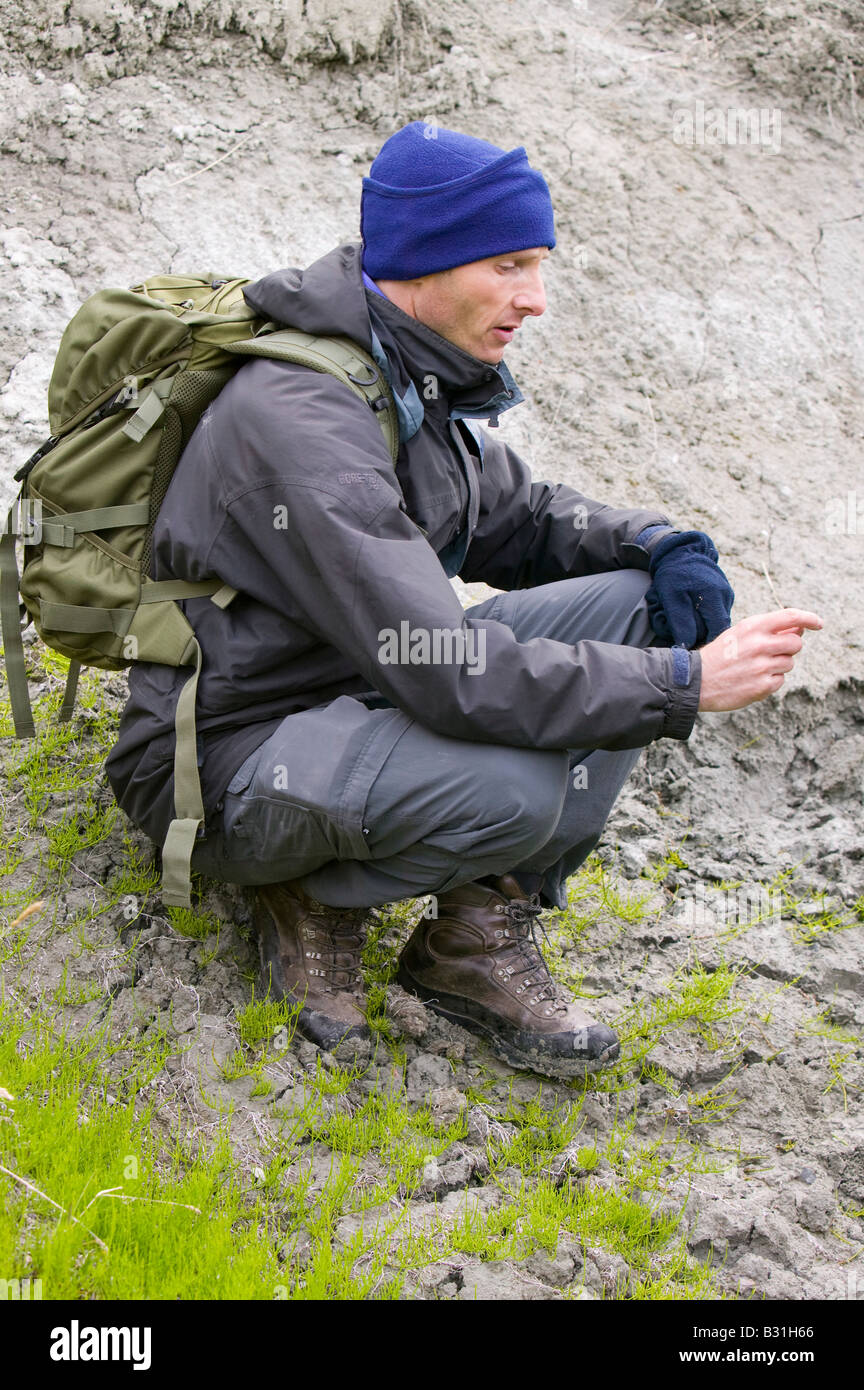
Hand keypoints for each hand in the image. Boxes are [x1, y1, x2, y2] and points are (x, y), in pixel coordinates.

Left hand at [646, 530, 734, 646]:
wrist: (681, 550)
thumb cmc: (674, 573)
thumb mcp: (672, 598)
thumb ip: (681, 622)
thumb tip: (688, 645)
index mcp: (715, 597)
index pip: (718, 631)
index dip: (704, 641)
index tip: (689, 643)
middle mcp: (725, 596)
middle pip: (717, 627)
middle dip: (700, 631)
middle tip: (681, 627)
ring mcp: (726, 594)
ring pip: (716, 619)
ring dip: (701, 622)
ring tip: (684, 614)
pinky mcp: (723, 593)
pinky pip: (715, 611)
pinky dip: (704, 614)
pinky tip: (691, 608)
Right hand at [697, 609, 822, 711]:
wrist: (696, 681)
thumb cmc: (720, 655)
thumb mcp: (740, 633)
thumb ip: (768, 630)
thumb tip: (799, 629)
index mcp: (753, 627)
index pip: (791, 617)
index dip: (810, 618)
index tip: (818, 623)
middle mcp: (760, 645)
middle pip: (796, 644)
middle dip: (789, 648)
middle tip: (773, 653)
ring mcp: (762, 667)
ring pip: (789, 664)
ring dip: (777, 666)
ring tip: (755, 668)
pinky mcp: (762, 686)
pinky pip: (780, 681)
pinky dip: (770, 681)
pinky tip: (752, 680)